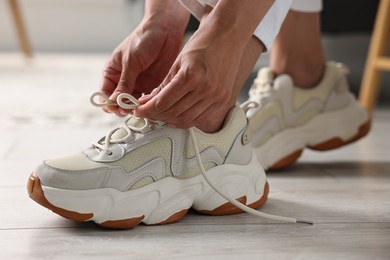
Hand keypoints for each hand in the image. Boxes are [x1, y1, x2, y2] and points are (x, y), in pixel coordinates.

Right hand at [100, 1, 189, 115]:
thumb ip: (124, 82)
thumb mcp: (131, 61)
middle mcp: (124, 80)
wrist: (165, 31)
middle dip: (122, 108)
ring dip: (135, 108)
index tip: (114, 108)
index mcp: (112, 72)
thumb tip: (114, 100)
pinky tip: (149, 106)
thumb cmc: (143, 39)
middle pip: (119, 102)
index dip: (108, 103)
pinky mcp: (152, 86)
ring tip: (139, 109)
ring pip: (133, 104)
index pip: (105, 93)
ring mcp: (138, 84)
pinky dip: (147, 105)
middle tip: (127, 110)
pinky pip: (147, 100)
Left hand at [134, 23, 245, 131]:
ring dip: (170, 119)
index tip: (139, 110)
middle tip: (146, 113)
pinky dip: (186, 120)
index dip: (147, 109)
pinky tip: (176, 117)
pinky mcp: (223, 101)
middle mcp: (206, 89)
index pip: (163, 102)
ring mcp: (216, 97)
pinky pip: (200, 119)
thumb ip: (164, 84)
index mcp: (192, 75)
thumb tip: (149, 101)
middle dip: (156, 115)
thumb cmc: (205, 43)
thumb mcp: (178, 61)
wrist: (228, 36)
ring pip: (186, 119)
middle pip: (174, 113)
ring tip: (159, 115)